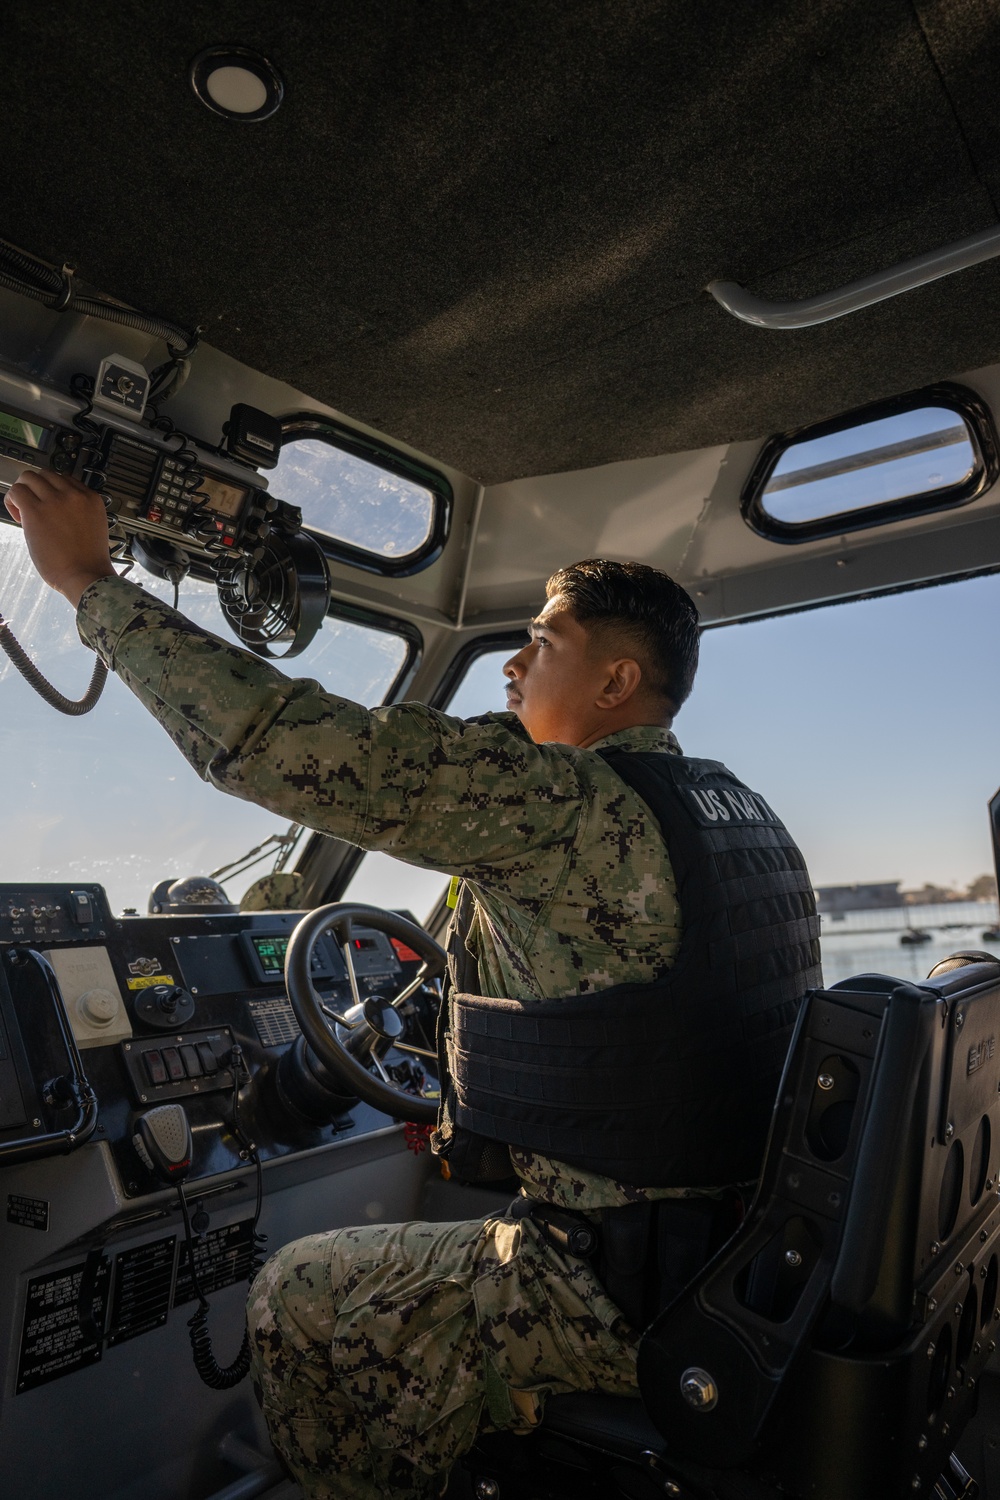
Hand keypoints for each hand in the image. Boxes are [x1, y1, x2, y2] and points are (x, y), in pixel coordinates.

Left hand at [4, 468, 115, 606]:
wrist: (86, 576)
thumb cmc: (88, 561)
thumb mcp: (93, 526)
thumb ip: (78, 511)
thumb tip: (55, 508)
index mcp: (90, 499)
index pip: (65, 479)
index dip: (53, 491)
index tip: (48, 504)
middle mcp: (74, 495)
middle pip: (46, 474)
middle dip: (36, 489)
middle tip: (34, 507)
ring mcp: (55, 501)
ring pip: (29, 477)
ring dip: (23, 492)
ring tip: (24, 512)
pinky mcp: (36, 511)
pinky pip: (17, 492)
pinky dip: (12, 501)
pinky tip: (18, 517)